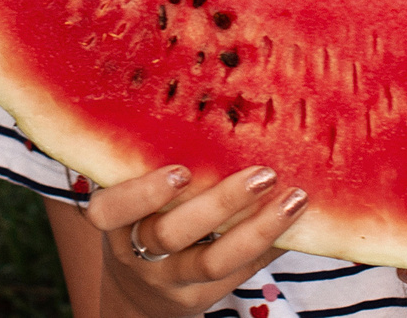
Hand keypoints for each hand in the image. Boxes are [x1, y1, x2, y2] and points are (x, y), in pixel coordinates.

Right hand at [81, 161, 309, 317]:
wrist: (140, 291)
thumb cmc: (138, 221)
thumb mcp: (129, 200)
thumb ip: (146, 166)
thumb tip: (208, 107)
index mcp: (113, 221)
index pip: (111, 211)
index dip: (143, 193)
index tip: (181, 170)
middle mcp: (136, 255)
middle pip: (172, 233)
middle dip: (220, 203)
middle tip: (262, 174)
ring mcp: (170, 281)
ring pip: (213, 261)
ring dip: (258, 228)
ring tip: (294, 199)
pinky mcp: (201, 298)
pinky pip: (238, 274)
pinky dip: (268, 246)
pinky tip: (296, 223)